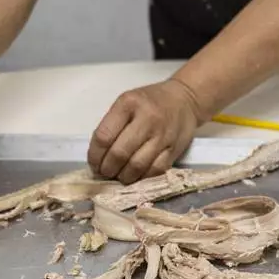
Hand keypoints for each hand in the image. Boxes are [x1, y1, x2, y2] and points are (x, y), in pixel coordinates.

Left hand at [88, 79, 202, 183]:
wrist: (185, 100)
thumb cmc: (150, 102)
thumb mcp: (127, 102)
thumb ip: (112, 124)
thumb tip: (99, 156)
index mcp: (129, 104)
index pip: (104, 136)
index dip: (94, 155)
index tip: (93, 163)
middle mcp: (147, 119)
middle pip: (119, 153)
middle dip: (107, 169)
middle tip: (105, 173)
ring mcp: (162, 135)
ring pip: (137, 166)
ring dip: (123, 177)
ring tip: (119, 176)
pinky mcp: (174, 149)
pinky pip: (155, 171)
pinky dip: (142, 178)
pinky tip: (136, 176)